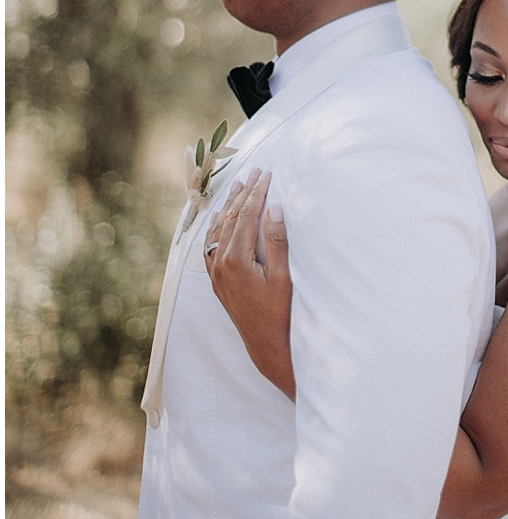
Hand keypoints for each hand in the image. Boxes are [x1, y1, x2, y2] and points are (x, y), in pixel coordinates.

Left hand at [205, 170, 295, 399]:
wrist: (267, 346)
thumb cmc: (281, 313)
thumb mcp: (284, 276)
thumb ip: (277, 241)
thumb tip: (273, 208)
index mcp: (235, 261)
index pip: (245, 217)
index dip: (256, 193)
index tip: (267, 174)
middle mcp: (220, 265)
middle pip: (230, 220)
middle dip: (243, 194)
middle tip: (254, 172)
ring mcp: (216, 274)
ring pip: (218, 231)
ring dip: (229, 207)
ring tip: (238, 187)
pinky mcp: (218, 282)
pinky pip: (212, 246)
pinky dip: (219, 227)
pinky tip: (223, 220)